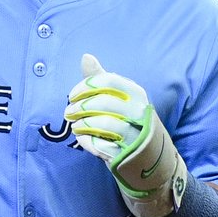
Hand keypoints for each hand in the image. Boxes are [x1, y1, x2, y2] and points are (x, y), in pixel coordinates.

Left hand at [64, 54, 188, 216]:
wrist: (149, 160)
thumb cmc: (128, 123)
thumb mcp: (118, 99)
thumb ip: (100, 79)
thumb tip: (86, 56)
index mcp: (137, 94)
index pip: (109, 81)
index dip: (85, 87)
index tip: (72, 95)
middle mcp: (141, 112)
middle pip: (105, 102)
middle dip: (80, 107)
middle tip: (68, 112)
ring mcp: (138, 135)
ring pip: (106, 125)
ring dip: (83, 125)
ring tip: (74, 126)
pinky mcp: (130, 156)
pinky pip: (104, 146)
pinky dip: (88, 142)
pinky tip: (82, 140)